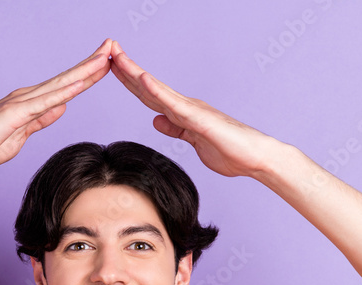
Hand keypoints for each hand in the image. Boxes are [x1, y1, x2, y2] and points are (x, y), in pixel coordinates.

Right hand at [0, 39, 112, 169]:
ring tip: (105, 58)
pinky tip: (80, 85)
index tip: (107, 62)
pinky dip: (64, 93)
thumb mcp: (23, 134)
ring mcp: (23, 102)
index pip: (66, 86)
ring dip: (84, 71)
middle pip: (68, 78)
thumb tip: (62, 107)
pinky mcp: (16, 114)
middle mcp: (29, 96)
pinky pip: (45, 102)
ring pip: (61, 84)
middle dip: (92, 63)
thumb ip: (42, 119)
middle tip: (113, 45)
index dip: (87, 74)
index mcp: (31, 102)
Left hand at [108, 40, 277, 177]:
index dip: (129, 81)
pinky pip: (173, 103)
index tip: (111, 67)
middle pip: (147, 86)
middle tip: (107, 49)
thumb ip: (176, 129)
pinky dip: (156, 90)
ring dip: (135, 72)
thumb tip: (156, 120)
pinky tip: (142, 78)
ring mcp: (191, 110)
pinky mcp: (198, 119)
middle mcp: (184, 106)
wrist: (255, 158)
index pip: (148, 95)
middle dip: (126, 69)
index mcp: (181, 113)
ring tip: (117, 56)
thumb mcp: (193, 141)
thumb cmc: (230, 152)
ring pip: (156, 88)